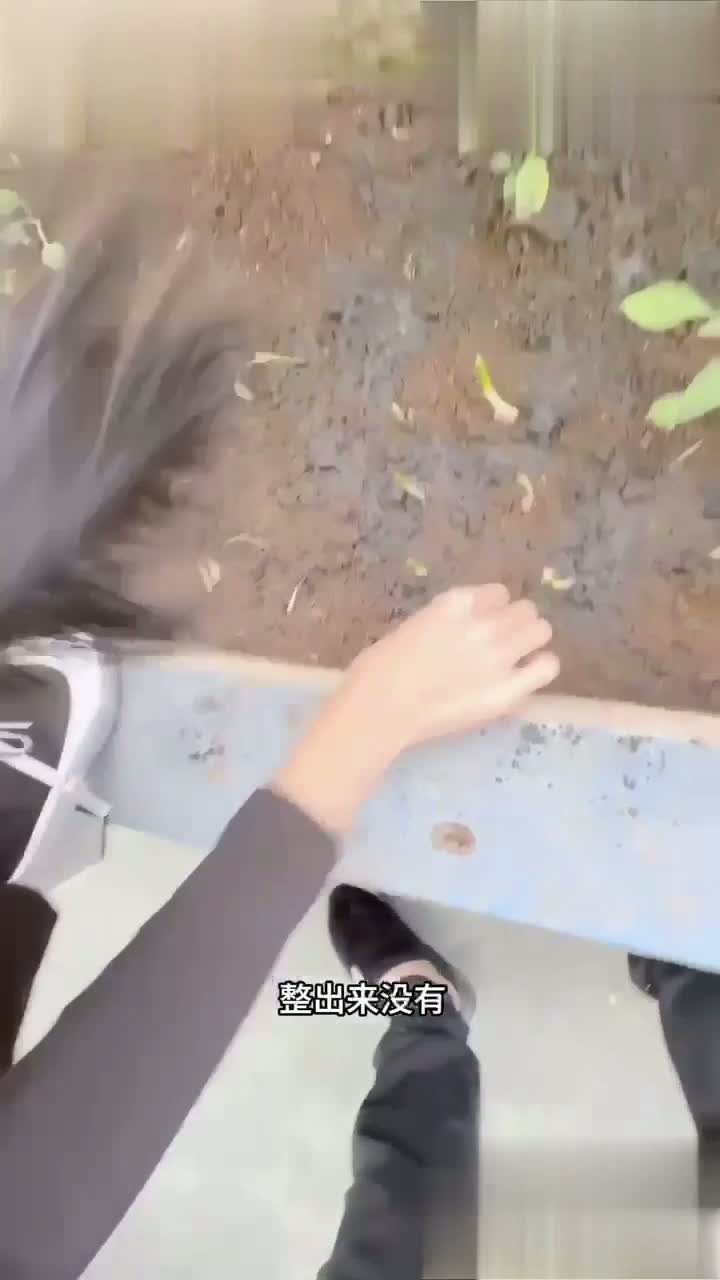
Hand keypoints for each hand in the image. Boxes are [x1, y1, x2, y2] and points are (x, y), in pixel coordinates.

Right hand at [273, 585, 558, 835]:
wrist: (381, 708)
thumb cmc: (380, 668)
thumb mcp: (414, 626)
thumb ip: (445, 622)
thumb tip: (460, 631)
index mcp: (457, 602)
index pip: (497, 593)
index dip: (492, 609)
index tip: (480, 624)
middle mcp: (484, 623)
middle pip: (525, 609)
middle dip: (516, 623)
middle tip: (502, 643)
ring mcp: (500, 656)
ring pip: (541, 630)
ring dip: (530, 640)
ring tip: (516, 657)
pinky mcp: (508, 689)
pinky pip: (547, 666)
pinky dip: (540, 667)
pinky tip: (524, 676)